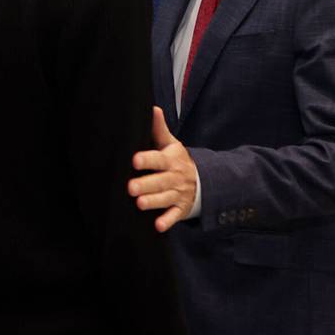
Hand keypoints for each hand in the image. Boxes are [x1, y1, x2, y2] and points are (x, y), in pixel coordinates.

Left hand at [128, 107, 197, 231]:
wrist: (204, 181)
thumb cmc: (178, 161)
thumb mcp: (172, 145)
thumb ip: (159, 129)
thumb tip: (152, 108)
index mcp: (170, 160)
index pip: (157, 159)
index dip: (147, 160)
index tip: (134, 160)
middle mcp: (174, 177)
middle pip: (159, 181)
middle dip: (146, 184)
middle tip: (130, 187)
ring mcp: (178, 194)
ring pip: (165, 199)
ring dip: (153, 201)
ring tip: (139, 203)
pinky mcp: (181, 209)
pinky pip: (174, 215)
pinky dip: (167, 221)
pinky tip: (158, 226)